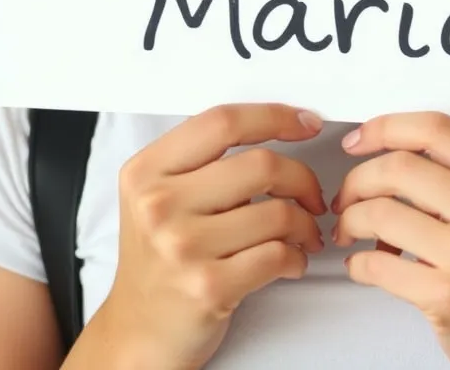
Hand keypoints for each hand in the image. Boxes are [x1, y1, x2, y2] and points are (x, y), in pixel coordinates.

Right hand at [92, 103, 326, 369]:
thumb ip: (201, 157)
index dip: (274, 117)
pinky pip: (278, 255)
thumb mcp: (158, 194)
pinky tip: (290, 259)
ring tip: (303, 232)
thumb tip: (275, 124)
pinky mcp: (208, 287)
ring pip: (278, 212)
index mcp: (147, 170)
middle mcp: (159, 205)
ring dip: (305, 223)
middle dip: (301, 178)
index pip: (223, 122)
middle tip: (310, 193)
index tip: (304, 122)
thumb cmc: (159, 260)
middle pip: (261, 164)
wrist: (139, 332)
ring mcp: (182, 247)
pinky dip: (297, 256)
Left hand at [331, 112, 449, 369]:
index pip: (436, 129)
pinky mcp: (449, 295)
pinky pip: (378, 264)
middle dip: (358, 179)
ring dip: (351, 219)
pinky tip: (362, 264)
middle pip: (400, 166)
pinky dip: (357, 262)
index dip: (386, 128)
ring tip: (350, 229)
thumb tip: (384, 143)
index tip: (360, 140)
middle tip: (348, 195)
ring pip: (381, 212)